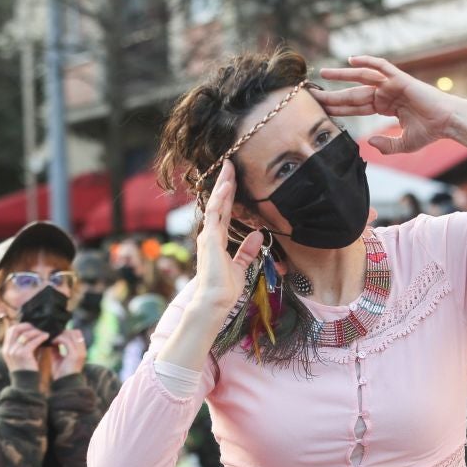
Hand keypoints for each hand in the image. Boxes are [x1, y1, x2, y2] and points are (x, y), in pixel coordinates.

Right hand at [1, 322, 48, 373]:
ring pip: (26, 334)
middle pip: (16, 329)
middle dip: (28, 326)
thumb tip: (32, 333)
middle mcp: (8, 349)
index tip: (31, 327)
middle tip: (38, 328)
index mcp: (6, 349)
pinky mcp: (23, 354)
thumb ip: (23, 346)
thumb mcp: (21, 357)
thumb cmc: (26, 371)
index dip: (21, 326)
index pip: (11, 330)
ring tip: (44, 333)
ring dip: (36, 332)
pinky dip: (41, 337)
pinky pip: (33, 341)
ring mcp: (14, 351)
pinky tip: (47, 337)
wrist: (25, 385)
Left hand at [50, 329, 86, 379]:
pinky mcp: (75, 355)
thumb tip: (50, 338)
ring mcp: (80, 352)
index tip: (55, 337)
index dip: (66, 333)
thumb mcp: (57, 357)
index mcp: (80, 350)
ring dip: (60, 335)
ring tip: (52, 341)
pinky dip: (58, 340)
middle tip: (53, 338)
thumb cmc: (60, 372)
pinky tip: (52, 344)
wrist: (64, 384)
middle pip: (75, 332)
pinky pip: (66, 340)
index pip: (77, 333)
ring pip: (71, 334)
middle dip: (63, 333)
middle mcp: (82, 350)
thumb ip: (56, 347)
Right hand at [194, 159, 263, 312]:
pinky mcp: (209, 238)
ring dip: (222, 185)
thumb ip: (248, 250)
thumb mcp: (241, 266)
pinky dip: (221, 198)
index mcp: (217, 240)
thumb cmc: (225, 288)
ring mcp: (208, 235)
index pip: (223, 212)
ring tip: (229, 167)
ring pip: (215, 203)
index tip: (234, 180)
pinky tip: (227, 185)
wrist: (216, 301)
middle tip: (230, 164)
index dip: (228, 196)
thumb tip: (259, 234)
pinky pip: (215, 213)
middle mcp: (210, 235)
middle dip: (224, 184)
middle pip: (218, 203)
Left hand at [314, 55, 462, 155]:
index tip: (319, 109)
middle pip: (353, 93)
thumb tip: (369, 143)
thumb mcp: (403, 144)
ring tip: (323, 73)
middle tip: (312, 93)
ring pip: (362, 77)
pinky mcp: (400, 79)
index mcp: (385, 106)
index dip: (338, 108)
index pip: (355, 108)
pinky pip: (380, 66)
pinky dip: (367, 60)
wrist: (448, 123)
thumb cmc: (429, 132)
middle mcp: (385, 93)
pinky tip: (350, 59)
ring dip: (342, 74)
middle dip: (333, 94)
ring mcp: (392, 84)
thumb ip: (385, 145)